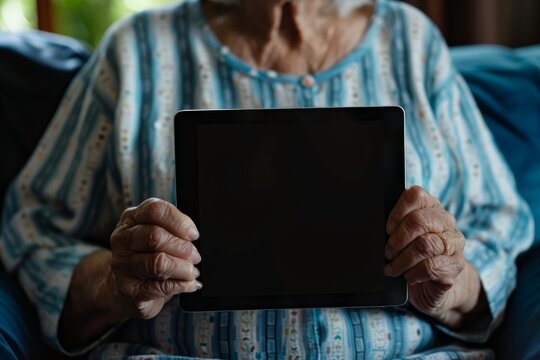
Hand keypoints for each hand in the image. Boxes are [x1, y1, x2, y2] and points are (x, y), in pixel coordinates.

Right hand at [110, 198, 201, 319]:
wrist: (130, 288)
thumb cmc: (150, 255)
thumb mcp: (162, 235)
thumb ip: (174, 230)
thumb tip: (192, 235)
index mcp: (132, 218)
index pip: (154, 210)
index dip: (178, 222)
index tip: (193, 234)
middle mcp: (122, 238)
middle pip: (155, 236)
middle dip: (182, 248)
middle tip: (195, 256)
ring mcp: (121, 264)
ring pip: (157, 262)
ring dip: (183, 268)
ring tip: (192, 272)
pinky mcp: (125, 288)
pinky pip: (158, 286)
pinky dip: (179, 285)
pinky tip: (187, 284)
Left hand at [383, 186, 481, 326]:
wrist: (434, 285)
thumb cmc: (412, 256)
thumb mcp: (401, 238)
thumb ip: (394, 227)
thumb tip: (377, 230)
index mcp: (430, 207)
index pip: (416, 196)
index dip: (397, 213)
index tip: (387, 230)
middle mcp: (445, 221)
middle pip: (419, 221)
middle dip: (397, 240)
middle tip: (387, 253)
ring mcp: (454, 243)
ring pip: (424, 245)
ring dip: (403, 260)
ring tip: (393, 268)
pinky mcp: (456, 265)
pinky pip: (431, 266)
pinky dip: (413, 273)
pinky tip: (408, 277)